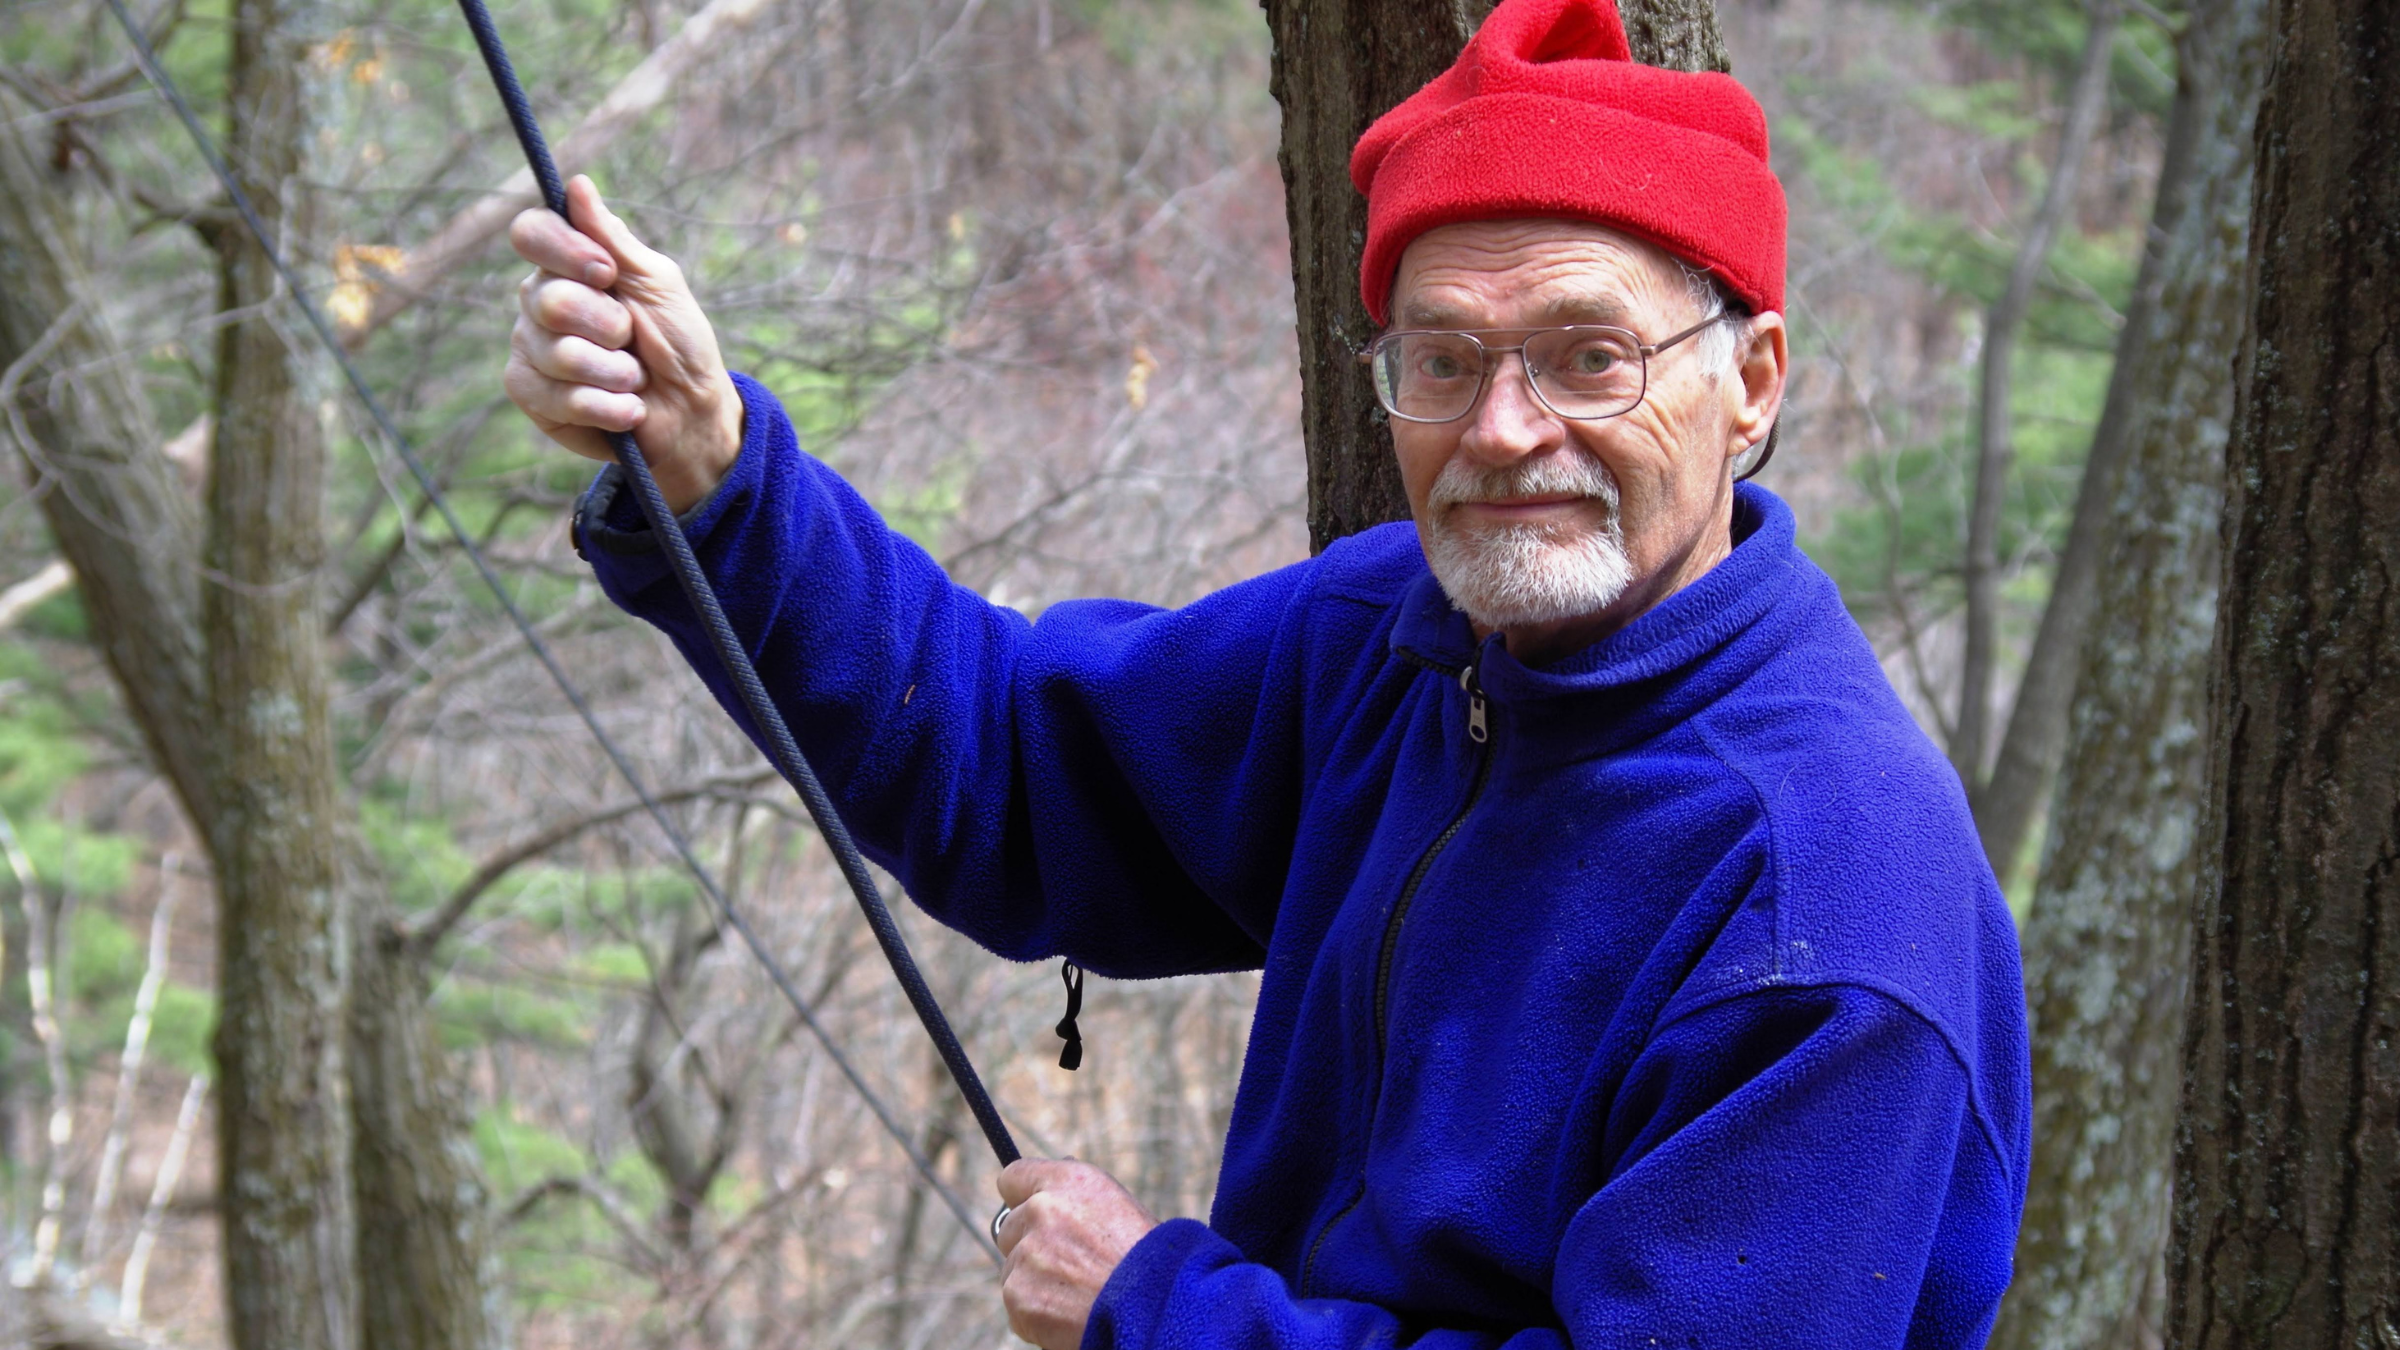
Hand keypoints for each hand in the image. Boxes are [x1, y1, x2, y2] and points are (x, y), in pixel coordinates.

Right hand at [505, 175, 742, 512]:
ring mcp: (531, 348)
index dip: (565, 251)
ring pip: (557, 352)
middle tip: (633, 338)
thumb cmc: (678, 343)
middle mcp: (539, 302)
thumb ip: (613, 240)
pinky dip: (606, 405)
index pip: (531, 233)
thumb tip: (577, 184)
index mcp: (567, 266)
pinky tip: (628, 410)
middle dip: (608, 324)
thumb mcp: (657, 283)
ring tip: (635, 379)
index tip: (607, 273)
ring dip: (615, 371)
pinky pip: (556, 395)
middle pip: (547, 298)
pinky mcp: (532, 395)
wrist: (693, 413)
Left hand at [995, 1159, 1158, 1348]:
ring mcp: (1027, 1253)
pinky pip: (1017, 1306)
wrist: (1157, 1310)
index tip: (1029, 1212)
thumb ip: (1076, 1199)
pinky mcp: (1019, 1295)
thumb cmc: (1149, 1262)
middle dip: (1030, 1246)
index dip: (1022, 1198)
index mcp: (1072, 1181)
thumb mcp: (1120, 1210)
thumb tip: (1046, 1193)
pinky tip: (1070, 1316)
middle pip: (1009, 1228)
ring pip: (1014, 1269)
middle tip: (1068, 1267)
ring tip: (1078, 1295)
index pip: (1013, 1177)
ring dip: (1035, 1283)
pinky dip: (1037, 1316)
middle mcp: (1043, 1210)